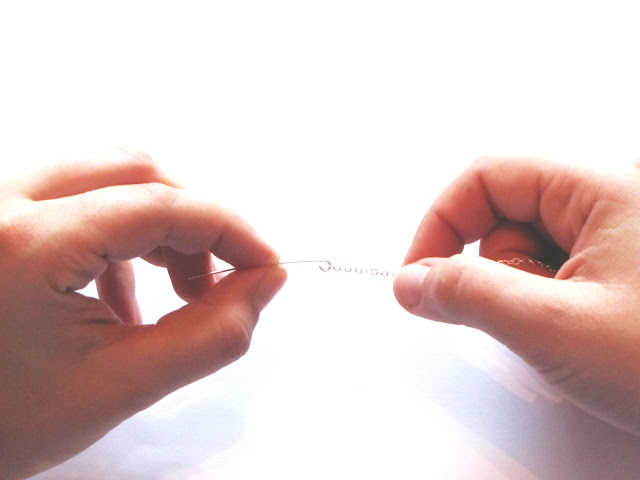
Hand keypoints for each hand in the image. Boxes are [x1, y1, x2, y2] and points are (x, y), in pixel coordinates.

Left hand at [0, 149, 286, 478]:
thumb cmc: (5, 421)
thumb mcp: (121, 387)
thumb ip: (211, 335)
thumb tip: (265, 281)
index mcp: (27, 244)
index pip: (159, 206)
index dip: (229, 229)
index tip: (265, 263)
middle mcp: (2, 203)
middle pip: (135, 170)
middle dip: (194, 222)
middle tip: (220, 279)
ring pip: (108, 175)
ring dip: (160, 225)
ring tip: (174, 291)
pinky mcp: (2, 218)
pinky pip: (79, 197)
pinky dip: (123, 234)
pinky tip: (124, 295)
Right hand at [394, 156, 639, 433]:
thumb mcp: (558, 328)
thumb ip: (470, 296)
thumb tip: (415, 282)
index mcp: (606, 187)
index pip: (487, 176)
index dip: (441, 223)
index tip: (419, 275)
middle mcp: (616, 199)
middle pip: (509, 216)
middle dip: (499, 275)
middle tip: (528, 320)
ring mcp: (624, 235)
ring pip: (533, 253)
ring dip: (530, 299)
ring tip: (574, 336)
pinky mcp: (626, 268)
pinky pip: (561, 276)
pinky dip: (553, 309)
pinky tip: (589, 338)